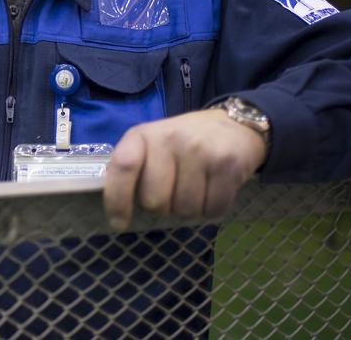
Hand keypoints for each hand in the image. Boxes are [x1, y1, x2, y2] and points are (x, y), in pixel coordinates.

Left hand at [103, 109, 267, 230]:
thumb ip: (134, 168)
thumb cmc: (184, 142)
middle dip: (162, 206)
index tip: (118, 223)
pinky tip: (214, 189)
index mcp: (144, 135)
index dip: (117, 199)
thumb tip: (117, 206)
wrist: (233, 127)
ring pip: (185, 210)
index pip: (124, 166)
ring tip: (196, 186)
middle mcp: (170, 139)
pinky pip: (212, 210)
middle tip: (173, 190)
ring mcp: (200, 151)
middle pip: (154, 201)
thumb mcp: (152, 144)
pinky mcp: (227, 165)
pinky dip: (212, 209)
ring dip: (189, 208)